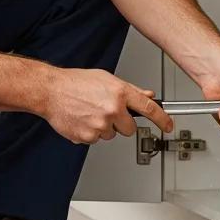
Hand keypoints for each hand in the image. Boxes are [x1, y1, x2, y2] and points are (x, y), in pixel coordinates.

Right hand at [40, 68, 173, 144]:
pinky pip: (96, 140)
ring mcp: (100, 124)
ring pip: (111, 135)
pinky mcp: (88, 136)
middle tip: (107, 113)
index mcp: (119, 92)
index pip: (149, 109)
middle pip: (130, 129)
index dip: (162, 119)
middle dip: (121, 123)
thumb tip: (147, 96)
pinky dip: (90, 132)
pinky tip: (82, 119)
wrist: (51, 91)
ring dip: (103, 127)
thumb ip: (129, 89)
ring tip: (89, 113)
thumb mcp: (106, 79)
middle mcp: (112, 109)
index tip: (168, 126)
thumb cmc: (76, 82)